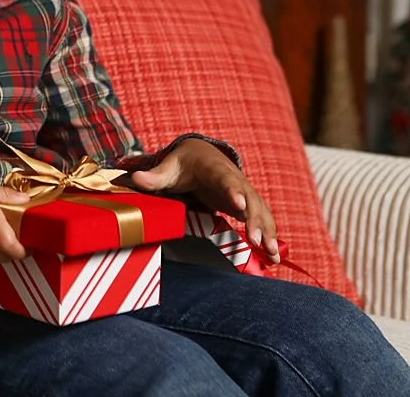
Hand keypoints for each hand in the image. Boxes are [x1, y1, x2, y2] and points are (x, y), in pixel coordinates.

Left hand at [128, 139, 279, 263]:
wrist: (201, 154)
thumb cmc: (184, 162)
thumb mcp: (168, 167)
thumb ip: (155, 175)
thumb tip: (136, 178)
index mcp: (215, 168)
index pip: (226, 180)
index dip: (233, 191)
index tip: (238, 204)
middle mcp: (235, 180)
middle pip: (249, 199)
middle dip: (255, 219)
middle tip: (257, 240)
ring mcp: (244, 192)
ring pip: (260, 211)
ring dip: (268, 231)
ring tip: (273, 254)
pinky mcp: (247, 204)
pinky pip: (261, 219)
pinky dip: (269, 235)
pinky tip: (274, 255)